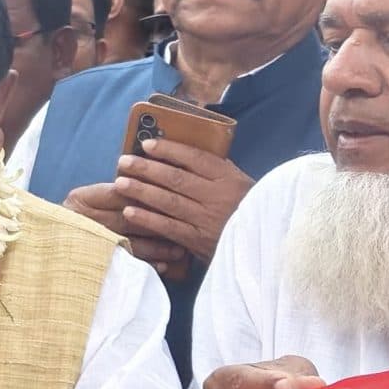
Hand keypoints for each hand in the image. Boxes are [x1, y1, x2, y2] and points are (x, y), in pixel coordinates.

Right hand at [67, 180, 189, 281]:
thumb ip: (113, 192)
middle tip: (186, 221)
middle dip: (160, 220)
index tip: (172, 192)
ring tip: (180, 249)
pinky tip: (165, 266)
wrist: (47, 245)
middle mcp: (84, 218)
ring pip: (130, 241)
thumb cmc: (75, 219)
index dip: (146, 192)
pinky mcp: (94, 260)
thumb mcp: (87, 200)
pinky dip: (147, 263)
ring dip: (158, 246)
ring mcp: (88, 241)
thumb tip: (151, 180)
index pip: (119, 191)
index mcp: (82, 198)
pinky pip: (125, 262)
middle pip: (128, 216)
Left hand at [113, 137, 254, 262]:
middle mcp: (217, 197)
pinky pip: (169, 228)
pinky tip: (129, 211)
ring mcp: (208, 220)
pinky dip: (148, 219)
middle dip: (147, 168)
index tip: (147, 144)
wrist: (268, 245)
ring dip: (142, 191)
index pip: (195, 158)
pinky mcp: (199, 241)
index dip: (170, 150)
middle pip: (176, 178)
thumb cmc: (249, 209)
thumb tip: (186, 152)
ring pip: (169, 202)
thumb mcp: (241, 184)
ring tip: (120, 182)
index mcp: (229, 178)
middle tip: (123, 161)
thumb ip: (217, 169)